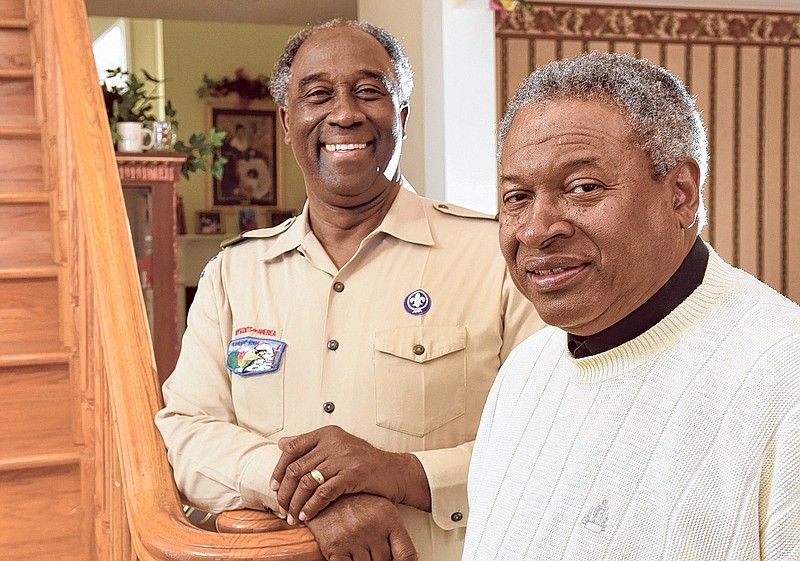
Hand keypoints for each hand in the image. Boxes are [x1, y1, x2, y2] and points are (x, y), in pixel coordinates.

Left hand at [270, 425, 429, 523]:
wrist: (394, 471)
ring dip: (296, 503)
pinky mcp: (352, 475)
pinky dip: (312, 507)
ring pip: (308, 482)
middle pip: (297, 468)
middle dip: (285, 492)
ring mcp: (343, 458)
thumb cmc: (365, 460)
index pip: (292, 448)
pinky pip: (324, 493)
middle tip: (281, 508)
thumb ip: (310, 444)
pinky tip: (308, 515)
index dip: (279, 469)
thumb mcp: (338, 444)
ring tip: (292, 517)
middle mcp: (334, 442)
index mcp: (327, 433)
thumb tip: (281, 442)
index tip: (273, 486)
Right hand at [305, 493, 416, 560]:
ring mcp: (354, 539)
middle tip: (372, 549)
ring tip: (360, 548)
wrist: (326, 490)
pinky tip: (349, 555)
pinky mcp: (335, 547)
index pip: (407, 555)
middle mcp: (372, 530)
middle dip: (380, 559)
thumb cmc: (357, 502)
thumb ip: (396, 534)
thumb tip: (407, 558)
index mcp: (389, 520)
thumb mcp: (383, 511)